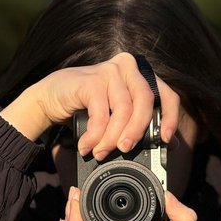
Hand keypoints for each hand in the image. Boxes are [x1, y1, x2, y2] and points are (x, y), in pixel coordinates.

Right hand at [0, 52, 179, 157]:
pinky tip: (87, 146)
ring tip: (101, 153)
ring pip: (123, 110)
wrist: (49, 100)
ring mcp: (110, 71)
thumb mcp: (117, 117)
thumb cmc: (86, 109)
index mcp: (140, 75)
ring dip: (112, 138)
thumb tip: (170, 145)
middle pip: (145, 102)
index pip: (167, 94)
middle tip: (126, 150)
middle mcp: (128, 67)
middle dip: (138, 131)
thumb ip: (141, 125)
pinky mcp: (92, 80)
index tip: (164, 139)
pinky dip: (95, 136)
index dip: (170, 118)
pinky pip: (101, 114)